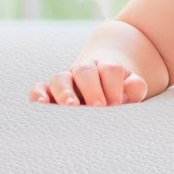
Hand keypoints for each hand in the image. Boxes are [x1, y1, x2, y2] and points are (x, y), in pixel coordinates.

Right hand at [31, 61, 147, 106]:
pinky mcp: (50, 91)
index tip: (117, 104)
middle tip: (98, 107)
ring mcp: (66, 79)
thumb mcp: (130, 87)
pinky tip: (42, 104)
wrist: (103, 76)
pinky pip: (40, 88)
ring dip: (64, 92)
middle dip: (92, 88)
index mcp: (106, 66)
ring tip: (71, 107)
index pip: (110, 70)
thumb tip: (133, 87)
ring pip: (60, 78)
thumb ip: (135, 87)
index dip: (114, 86)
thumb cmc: (119, 89)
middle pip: (85, 71)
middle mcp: (84, 70)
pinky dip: (38, 94)